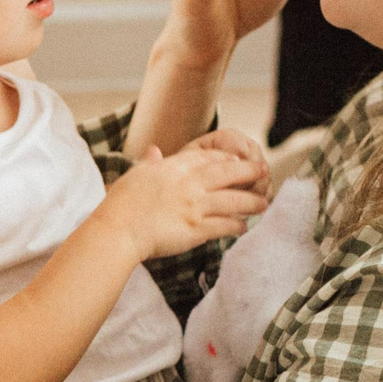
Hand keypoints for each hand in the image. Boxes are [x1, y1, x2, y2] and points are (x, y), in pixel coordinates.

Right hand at [95, 139, 268, 261]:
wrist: (118, 231)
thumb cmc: (121, 204)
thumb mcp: (134, 175)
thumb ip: (149, 162)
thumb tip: (153, 150)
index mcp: (173, 168)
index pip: (207, 157)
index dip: (226, 157)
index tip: (238, 159)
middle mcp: (188, 184)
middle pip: (228, 173)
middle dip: (249, 172)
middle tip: (265, 172)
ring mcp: (194, 207)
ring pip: (233, 200)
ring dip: (251, 202)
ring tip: (263, 205)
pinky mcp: (196, 229)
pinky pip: (224, 225)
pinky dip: (236, 225)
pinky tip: (243, 226)